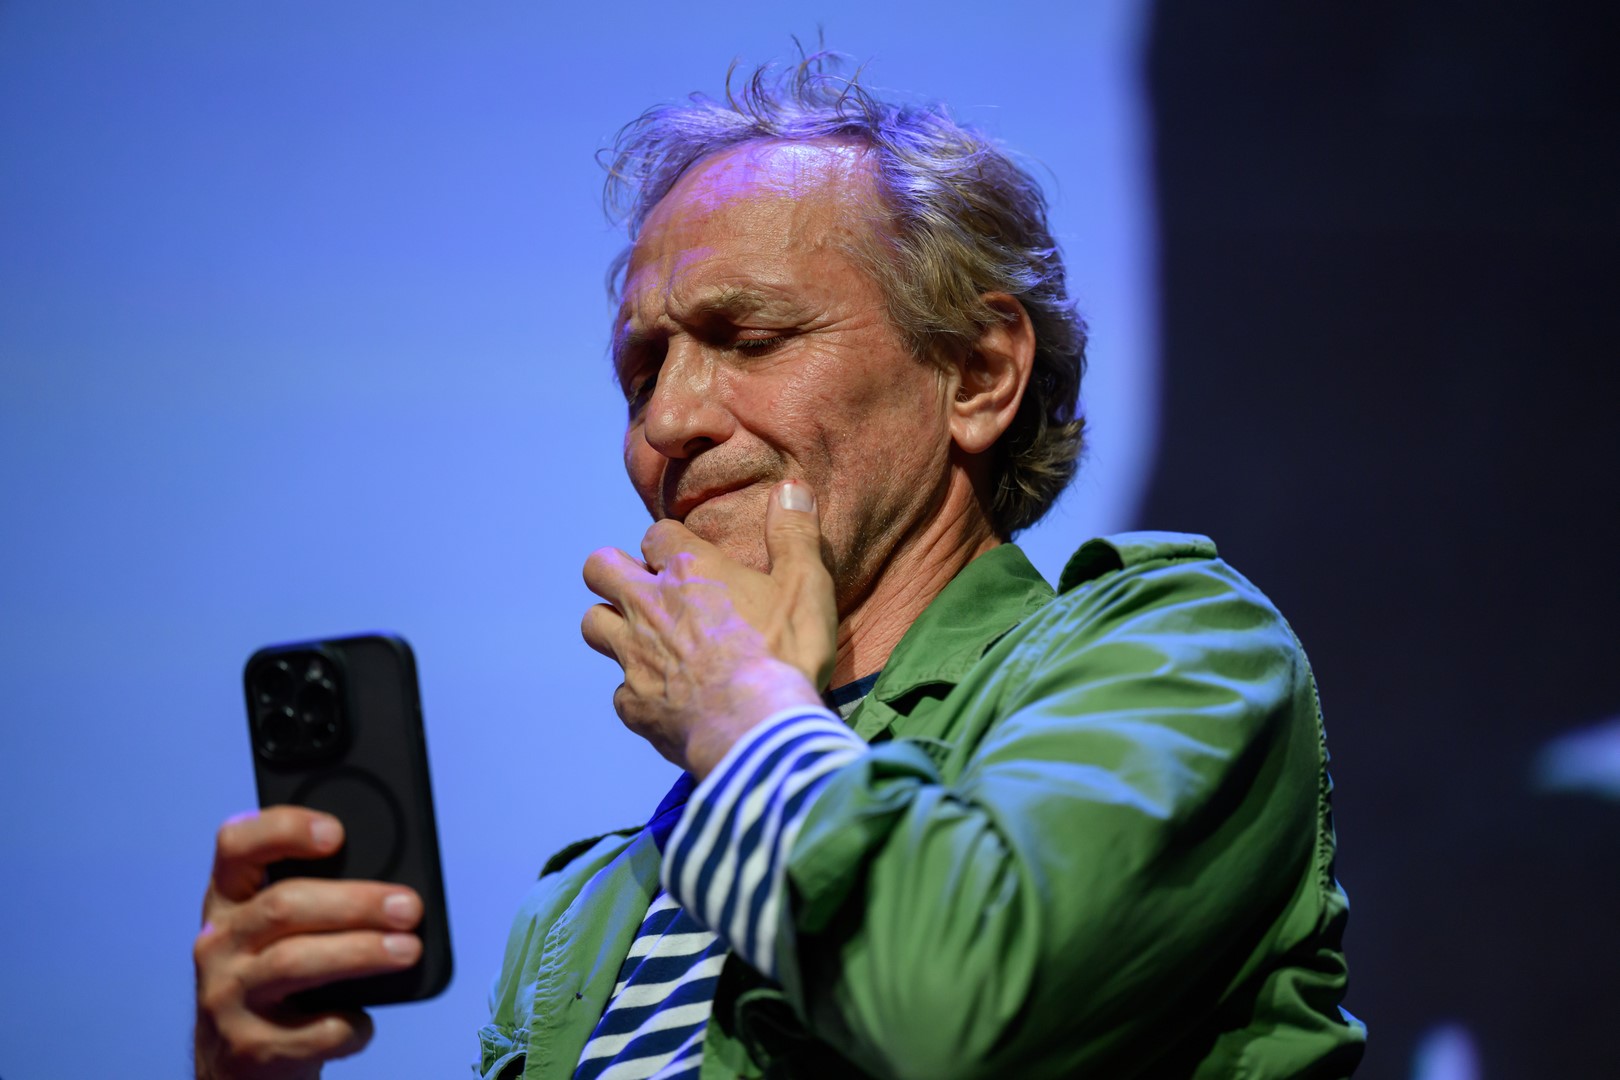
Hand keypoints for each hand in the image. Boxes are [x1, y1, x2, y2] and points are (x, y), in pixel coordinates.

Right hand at [193, 806, 422, 1079]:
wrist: (240, 1064)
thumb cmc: (278, 981)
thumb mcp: (281, 932)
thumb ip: (319, 900)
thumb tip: (395, 890)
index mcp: (228, 900)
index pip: (236, 845)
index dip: (283, 830)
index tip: (336, 832)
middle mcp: (217, 942)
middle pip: (282, 905)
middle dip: (354, 902)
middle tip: (408, 906)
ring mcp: (226, 995)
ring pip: (295, 961)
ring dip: (361, 952)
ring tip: (408, 950)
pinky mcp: (248, 1046)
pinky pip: (311, 1029)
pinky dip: (349, 1024)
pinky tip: (364, 1021)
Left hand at [581, 480, 837, 777]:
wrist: (758, 727)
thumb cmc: (784, 652)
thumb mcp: (805, 584)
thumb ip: (794, 534)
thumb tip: (791, 487)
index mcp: (689, 571)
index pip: (657, 534)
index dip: (670, 543)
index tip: (687, 558)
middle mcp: (649, 607)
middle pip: (599, 569)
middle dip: (614, 572)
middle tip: (646, 588)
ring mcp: (635, 657)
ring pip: (593, 624)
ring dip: (613, 626)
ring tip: (643, 638)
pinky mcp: (634, 704)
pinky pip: (620, 690)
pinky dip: (639, 691)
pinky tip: (666, 699)